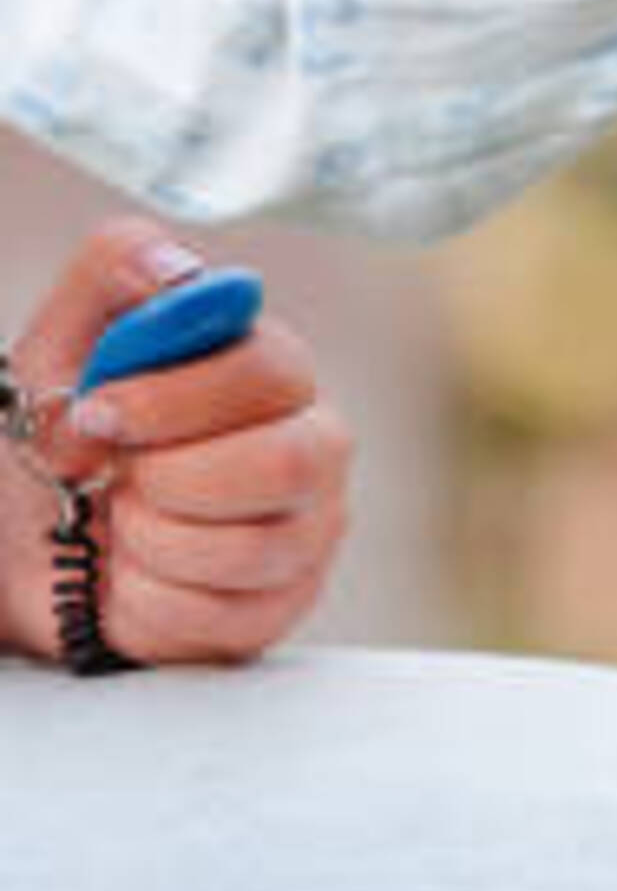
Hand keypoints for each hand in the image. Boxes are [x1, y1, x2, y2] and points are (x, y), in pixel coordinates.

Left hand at [1, 222, 350, 668]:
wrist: (21, 540)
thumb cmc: (59, 438)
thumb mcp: (65, 340)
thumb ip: (119, 271)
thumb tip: (176, 272)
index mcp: (272, 373)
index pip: (271, 371)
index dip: (174, 398)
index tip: (97, 413)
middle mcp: (313, 448)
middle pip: (289, 462)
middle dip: (170, 478)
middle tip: (116, 476)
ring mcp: (306, 535)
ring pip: (250, 548)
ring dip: (147, 540)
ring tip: (123, 521)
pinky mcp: (278, 610)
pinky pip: (218, 618)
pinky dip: (145, 602)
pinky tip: (133, 575)